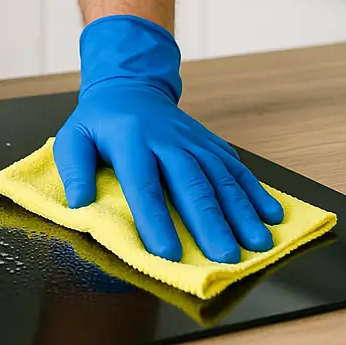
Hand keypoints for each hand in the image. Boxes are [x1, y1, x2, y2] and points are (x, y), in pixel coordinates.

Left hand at [53, 16, 284, 263]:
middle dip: (209, 222)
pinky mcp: (211, 142)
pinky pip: (236, 166)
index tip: (167, 252)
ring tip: (257, 244)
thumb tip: (79, 203)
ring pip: (220, 176)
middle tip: (223, 257)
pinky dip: (257, 190)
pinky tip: (273, 215)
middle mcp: (166, 140)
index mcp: (129, 140)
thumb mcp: (73, 136)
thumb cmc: (99, 122)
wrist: (129, 86)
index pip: (143, 183)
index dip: (155, 219)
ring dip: (241, 211)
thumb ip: (73, 167)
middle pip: (191, 183)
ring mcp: (193, 140)